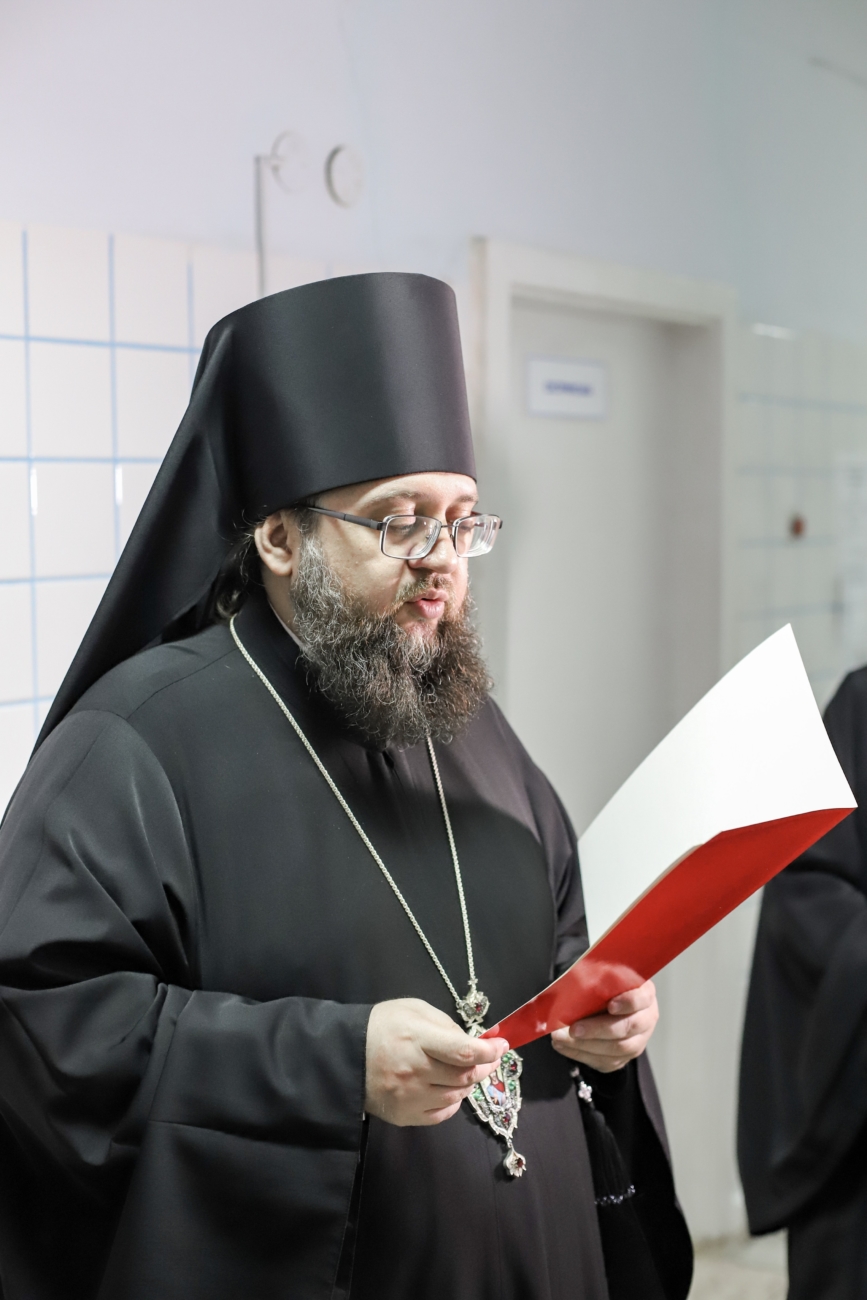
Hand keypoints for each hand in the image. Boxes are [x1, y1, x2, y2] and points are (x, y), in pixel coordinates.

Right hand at [365, 998, 508, 1126]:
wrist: (344, 1056)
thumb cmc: (382, 1026)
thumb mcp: (414, 1010)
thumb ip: (445, 1024)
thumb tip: (474, 1040)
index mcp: (418, 1039)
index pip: (463, 1052)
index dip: (489, 1051)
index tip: (502, 1046)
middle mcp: (416, 1071)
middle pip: (464, 1076)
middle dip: (484, 1067)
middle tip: (489, 1058)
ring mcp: (410, 1097)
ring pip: (457, 1096)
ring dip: (468, 1083)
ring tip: (465, 1070)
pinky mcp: (405, 1116)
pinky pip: (442, 1114)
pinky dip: (453, 1101)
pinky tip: (449, 1088)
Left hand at [550, 980, 657, 1073]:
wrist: (609, 1003)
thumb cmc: (606, 986)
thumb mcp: (604, 974)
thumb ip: (596, 977)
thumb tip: (577, 980)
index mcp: (644, 993)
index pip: (641, 998)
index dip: (628, 1002)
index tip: (611, 1005)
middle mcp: (646, 1019)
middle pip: (628, 1027)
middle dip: (598, 1029)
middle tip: (574, 1029)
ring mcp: (638, 1041)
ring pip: (618, 1049)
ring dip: (586, 1045)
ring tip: (561, 1039)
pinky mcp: (624, 1058)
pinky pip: (606, 1062)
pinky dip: (582, 1055)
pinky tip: (564, 1047)